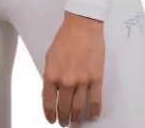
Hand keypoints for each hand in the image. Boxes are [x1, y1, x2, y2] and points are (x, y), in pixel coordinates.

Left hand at [42, 11, 104, 125]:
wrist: (82, 25)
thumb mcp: (50, 56)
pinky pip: (95, 101)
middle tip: (64, 122)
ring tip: (75, 122)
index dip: (49, 114)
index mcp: (52, 75)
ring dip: (77, 118)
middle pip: (64, 108)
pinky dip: (93, 112)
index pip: (48, 103)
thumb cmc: (66, 36)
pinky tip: (92, 115)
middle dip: (63, 118)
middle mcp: (66, 81)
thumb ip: (50, 76)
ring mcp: (82, 81)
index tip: (51, 119)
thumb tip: (51, 92)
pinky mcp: (96, 79)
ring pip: (79, 109)